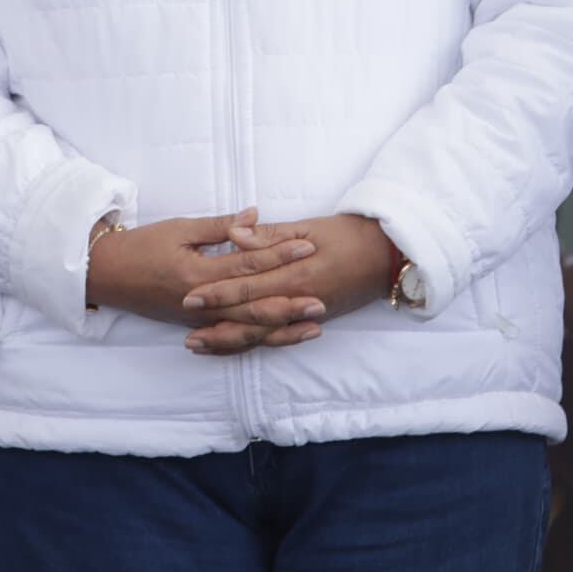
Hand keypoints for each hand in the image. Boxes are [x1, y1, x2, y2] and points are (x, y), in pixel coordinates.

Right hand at [86, 211, 319, 351]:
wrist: (107, 275)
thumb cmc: (142, 246)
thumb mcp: (179, 229)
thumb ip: (219, 226)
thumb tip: (255, 215)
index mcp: (197, 274)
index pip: (246, 264)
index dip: (278, 254)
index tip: (307, 245)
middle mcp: (202, 303)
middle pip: (253, 305)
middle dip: (289, 302)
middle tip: (323, 298)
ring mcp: (201, 320)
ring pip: (248, 328)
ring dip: (281, 328)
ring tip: (313, 325)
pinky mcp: (199, 328)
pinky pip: (234, 338)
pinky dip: (259, 339)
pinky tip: (280, 338)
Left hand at [175, 213, 400, 354]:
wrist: (388, 254)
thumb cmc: (348, 234)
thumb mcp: (309, 228)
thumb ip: (270, 235)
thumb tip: (236, 235)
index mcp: (296, 273)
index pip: (249, 286)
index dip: (218, 293)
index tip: (188, 296)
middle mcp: (300, 300)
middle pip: (250, 316)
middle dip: (216, 322)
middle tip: (184, 328)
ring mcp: (307, 314)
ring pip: (261, 333)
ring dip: (229, 339)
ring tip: (198, 343)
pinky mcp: (313, 319)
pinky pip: (277, 336)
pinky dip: (253, 341)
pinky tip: (233, 342)